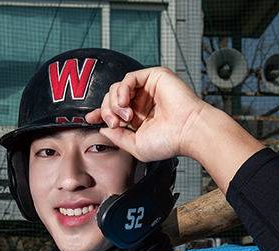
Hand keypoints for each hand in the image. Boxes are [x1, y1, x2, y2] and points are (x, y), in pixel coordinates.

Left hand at [84, 66, 203, 161]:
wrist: (188, 132)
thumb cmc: (168, 142)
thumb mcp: (135, 146)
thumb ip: (118, 137)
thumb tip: (102, 129)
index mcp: (138, 118)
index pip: (114, 111)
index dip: (100, 113)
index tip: (90, 119)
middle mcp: (142, 102)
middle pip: (111, 98)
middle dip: (107, 110)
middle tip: (115, 122)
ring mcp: (147, 89)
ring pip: (117, 87)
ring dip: (114, 102)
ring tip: (125, 116)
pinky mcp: (154, 77)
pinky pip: (128, 78)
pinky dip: (122, 90)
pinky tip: (125, 103)